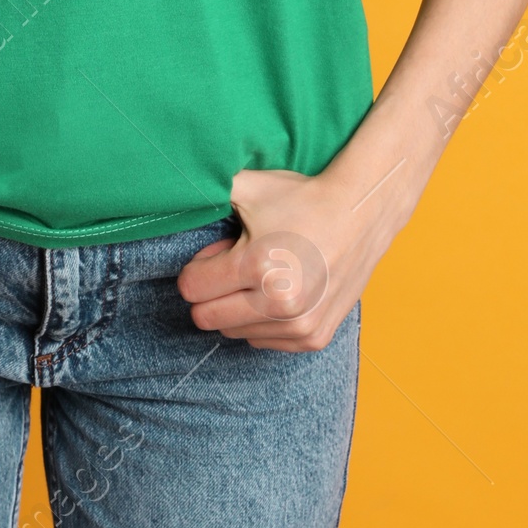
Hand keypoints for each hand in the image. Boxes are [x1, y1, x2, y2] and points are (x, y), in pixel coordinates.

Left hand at [176, 164, 400, 352]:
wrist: (360, 214)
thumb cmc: (302, 199)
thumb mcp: (250, 187)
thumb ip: (206, 187)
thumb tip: (166, 186)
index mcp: (257, 266)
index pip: (191, 289)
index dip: (197, 268)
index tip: (217, 253)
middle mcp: (278, 304)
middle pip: (206, 318)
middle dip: (211, 291)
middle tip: (235, 265)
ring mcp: (298, 326)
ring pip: (234, 332)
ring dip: (238, 307)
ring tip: (263, 275)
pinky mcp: (313, 338)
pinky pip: (262, 342)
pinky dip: (262, 321)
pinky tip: (280, 291)